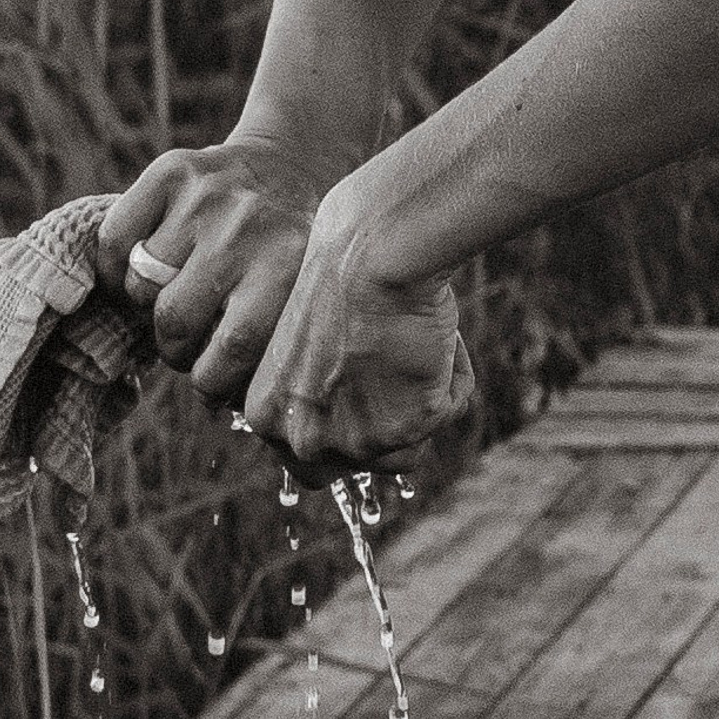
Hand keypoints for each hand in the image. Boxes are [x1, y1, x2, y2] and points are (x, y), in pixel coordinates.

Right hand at [98, 134, 337, 407]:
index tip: (210, 389)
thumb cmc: (291, 262)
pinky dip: (113, 270)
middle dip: (173, 351)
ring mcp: (204, 200)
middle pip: (176, 319)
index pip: (235, 346)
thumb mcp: (302, 302)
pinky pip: (114, 239)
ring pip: (141, 283)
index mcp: (286, 271)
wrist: (287, 171)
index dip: (211, 381)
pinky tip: (134, 280)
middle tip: (184, 352)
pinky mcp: (169, 173)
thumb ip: (276, 352)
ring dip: (146, 310)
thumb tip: (237, 417)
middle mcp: (243, 232)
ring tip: (168, 308)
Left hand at [239, 190, 473, 476]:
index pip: (311, 466)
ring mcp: (354, 441)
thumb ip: (320, 397)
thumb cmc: (342, 276)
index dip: (347, 430)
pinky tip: (432, 339)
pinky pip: (447, 414)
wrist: (372, 251)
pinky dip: (451, 380)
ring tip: (409, 344)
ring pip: (408, 449)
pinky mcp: (403, 432)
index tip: (363, 393)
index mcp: (266, 416)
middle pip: (364, 465)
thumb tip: (357, 416)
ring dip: (421, 401)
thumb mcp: (307, 348)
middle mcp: (303, 439)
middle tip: (391, 371)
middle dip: (386, 427)